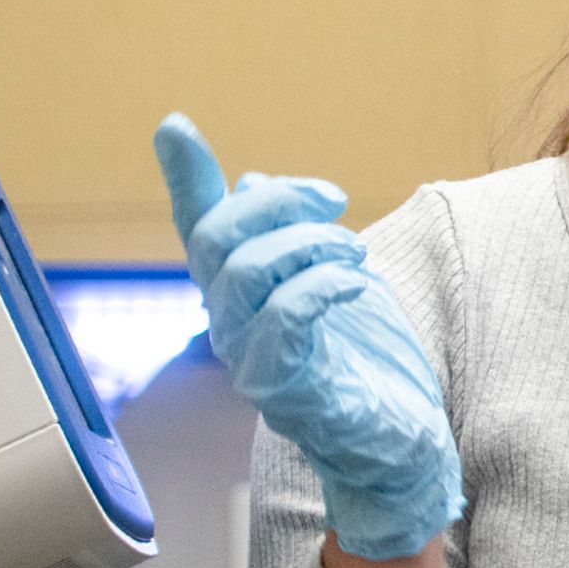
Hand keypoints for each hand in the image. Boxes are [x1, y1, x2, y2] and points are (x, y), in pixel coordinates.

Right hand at [154, 115, 462, 561]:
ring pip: (245, 273)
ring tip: (353, 252)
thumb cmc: (361, 361)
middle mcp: (230, 324)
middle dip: (277, 205)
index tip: (174, 125)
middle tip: (335, 202)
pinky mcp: (283, 387)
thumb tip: (254, 184)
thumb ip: (288, 236)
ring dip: (309, 245)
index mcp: (239, 293)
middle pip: (216, 240)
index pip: (197, 227)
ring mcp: (250, 358)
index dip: (187, 176)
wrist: (394, 442)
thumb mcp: (330, 279)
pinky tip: (354, 283)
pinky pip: (284, 319)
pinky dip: (323, 284)